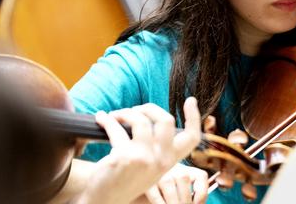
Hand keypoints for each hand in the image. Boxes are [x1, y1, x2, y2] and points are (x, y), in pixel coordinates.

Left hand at [76, 97, 201, 203]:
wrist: (106, 200)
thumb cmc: (126, 179)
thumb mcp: (151, 165)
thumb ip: (157, 146)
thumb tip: (150, 116)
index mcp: (170, 161)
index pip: (192, 138)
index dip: (194, 117)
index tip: (190, 101)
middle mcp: (161, 160)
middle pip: (166, 120)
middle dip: (148, 108)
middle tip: (134, 111)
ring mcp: (144, 158)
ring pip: (141, 120)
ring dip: (125, 112)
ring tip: (116, 116)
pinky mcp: (124, 156)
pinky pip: (116, 128)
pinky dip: (106, 119)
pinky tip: (101, 118)